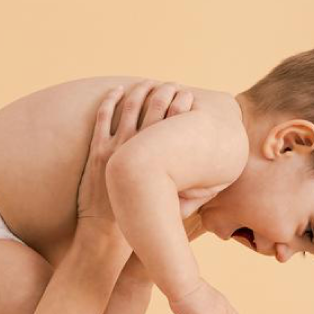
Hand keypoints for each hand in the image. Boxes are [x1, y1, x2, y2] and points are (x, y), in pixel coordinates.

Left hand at [77, 80, 195, 225]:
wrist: (106, 230)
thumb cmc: (142, 218)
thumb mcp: (174, 204)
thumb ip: (193, 193)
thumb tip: (214, 187)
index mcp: (162, 160)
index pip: (176, 119)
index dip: (183, 102)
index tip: (188, 94)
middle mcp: (140, 148)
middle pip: (156, 107)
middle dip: (166, 91)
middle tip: (173, 84)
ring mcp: (117, 147)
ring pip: (130, 107)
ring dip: (141, 90)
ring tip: (149, 82)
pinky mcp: (99, 150)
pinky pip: (103, 117)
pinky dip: (110, 100)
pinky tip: (117, 91)